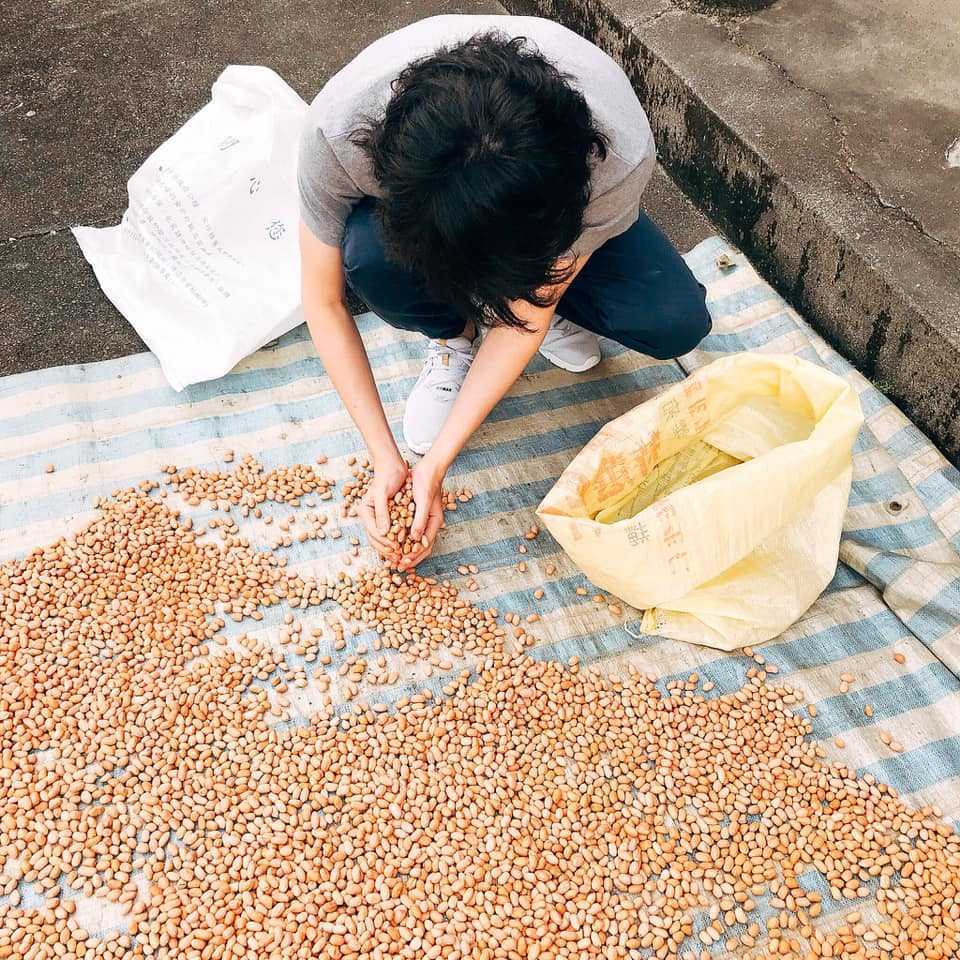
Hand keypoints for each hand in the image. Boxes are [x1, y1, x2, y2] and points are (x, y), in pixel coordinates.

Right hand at [358, 452, 407, 564]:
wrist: (392, 464)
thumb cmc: (387, 476)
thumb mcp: (383, 493)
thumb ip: (382, 513)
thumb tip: (383, 533)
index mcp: (365, 511)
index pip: (374, 532)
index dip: (385, 542)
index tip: (396, 549)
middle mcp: (369, 516)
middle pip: (376, 538)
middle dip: (387, 549)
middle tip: (399, 558)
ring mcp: (378, 516)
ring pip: (383, 537)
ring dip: (392, 547)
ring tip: (402, 556)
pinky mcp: (388, 515)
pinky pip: (391, 531)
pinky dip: (397, 538)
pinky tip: (405, 545)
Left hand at [398, 456, 445, 570]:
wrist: (428, 467)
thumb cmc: (427, 482)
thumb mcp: (424, 501)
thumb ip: (421, 520)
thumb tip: (415, 539)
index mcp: (435, 522)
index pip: (425, 546)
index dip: (414, 557)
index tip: (402, 563)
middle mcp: (430, 524)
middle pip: (421, 547)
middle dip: (409, 558)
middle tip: (397, 566)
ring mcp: (423, 519)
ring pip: (414, 541)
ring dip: (404, 551)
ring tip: (393, 558)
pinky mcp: (416, 515)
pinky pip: (409, 532)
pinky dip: (401, 539)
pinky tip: (392, 542)